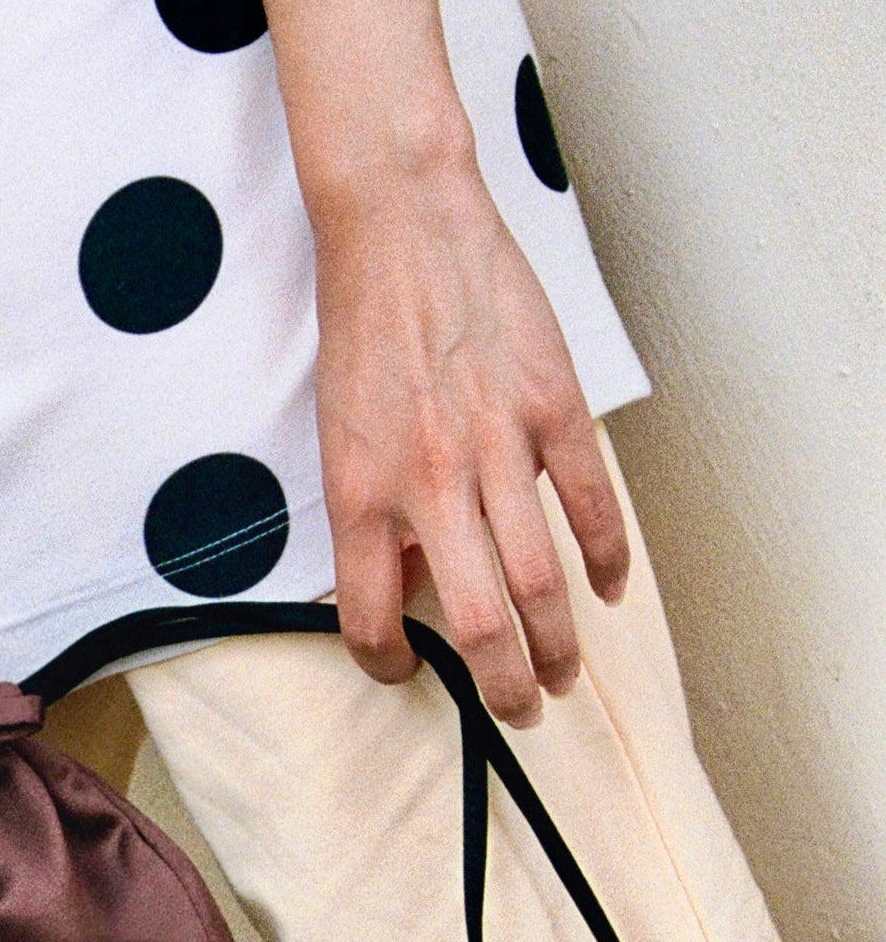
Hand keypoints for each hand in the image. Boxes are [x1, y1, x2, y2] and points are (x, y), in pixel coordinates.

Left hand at [311, 143, 629, 727]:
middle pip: (478, 623)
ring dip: (558, 646)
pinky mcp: (552, 408)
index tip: (405, 672)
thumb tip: (408, 580)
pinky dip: (605, 561)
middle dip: (504, 688)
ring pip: (542, 581)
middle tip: (519, 713)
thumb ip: (372, 511)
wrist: (401, 228)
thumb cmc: (361, 330)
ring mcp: (498, 447)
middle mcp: (429, 484)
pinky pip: (591, 506)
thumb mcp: (337, 433)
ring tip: (562, 678)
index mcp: (361, 494)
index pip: (370, 619)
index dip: (386, 665)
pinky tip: (605, 593)